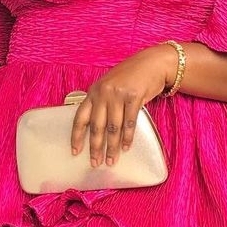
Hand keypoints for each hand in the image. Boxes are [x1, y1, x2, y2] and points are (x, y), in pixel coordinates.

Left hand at [70, 44, 174, 167]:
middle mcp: (103, 93)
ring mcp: (118, 95)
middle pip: (97, 126)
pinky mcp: (134, 97)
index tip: (75, 151)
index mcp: (93, 92)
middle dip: (95, 147)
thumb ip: (101, 103)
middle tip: (95, 163)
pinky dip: (128, 137)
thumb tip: (95, 129)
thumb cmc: (130, 76)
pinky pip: (129, 123)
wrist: (151, 63)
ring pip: (113, 127)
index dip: (76, 136)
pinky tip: (126, 147)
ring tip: (111, 160)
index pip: (80, 117)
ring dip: (113, 147)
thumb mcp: (109, 86)